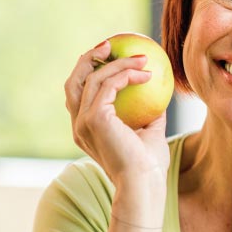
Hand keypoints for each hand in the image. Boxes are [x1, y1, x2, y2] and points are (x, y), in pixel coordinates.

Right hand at [64, 41, 169, 191]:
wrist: (143, 185)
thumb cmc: (148, 166)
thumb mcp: (150, 133)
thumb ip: (150, 114)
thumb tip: (158, 92)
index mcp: (85, 130)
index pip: (79, 95)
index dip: (89, 72)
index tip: (109, 57)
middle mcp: (78, 125)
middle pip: (73, 82)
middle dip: (88, 59)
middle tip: (110, 45)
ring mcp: (83, 122)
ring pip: (92, 78)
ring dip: (118, 63)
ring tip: (141, 57)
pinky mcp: (95, 118)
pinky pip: (109, 85)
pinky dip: (127, 74)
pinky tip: (147, 73)